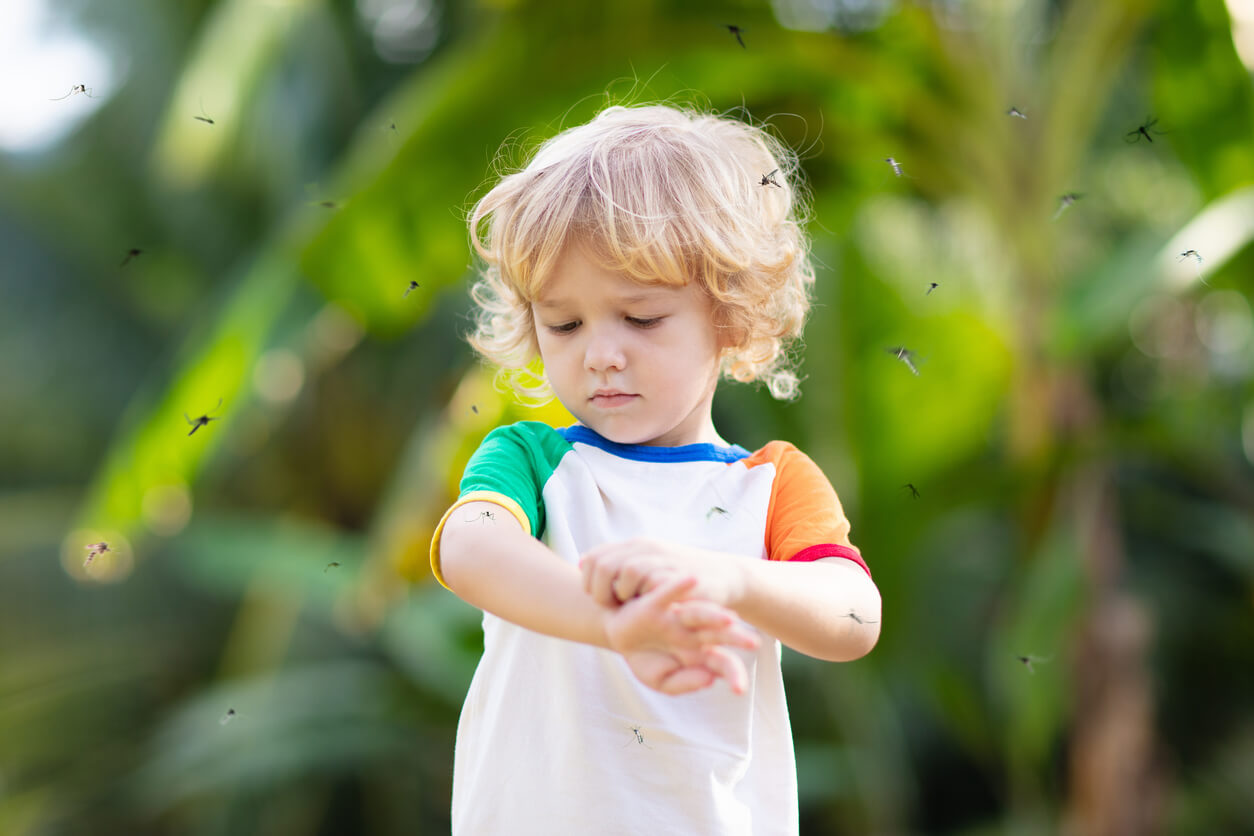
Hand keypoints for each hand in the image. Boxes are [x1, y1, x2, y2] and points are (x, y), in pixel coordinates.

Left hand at [581, 537, 746, 608]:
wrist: (724, 578)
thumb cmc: (681, 580)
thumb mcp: (647, 567)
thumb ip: (616, 564)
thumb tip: (582, 562)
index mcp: (634, 546)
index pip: (593, 558)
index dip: (588, 581)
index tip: (600, 599)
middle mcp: (646, 548)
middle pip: (604, 565)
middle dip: (601, 591)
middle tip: (613, 607)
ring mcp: (664, 560)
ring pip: (627, 572)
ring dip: (624, 595)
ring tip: (633, 606)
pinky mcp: (679, 575)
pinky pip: (653, 582)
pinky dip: (647, 597)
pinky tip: (650, 608)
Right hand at [605, 575, 758, 694]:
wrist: (619, 636)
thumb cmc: (644, 656)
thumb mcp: (661, 679)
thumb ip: (684, 683)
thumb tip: (709, 679)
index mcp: (699, 652)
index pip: (722, 663)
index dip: (733, 674)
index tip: (739, 689)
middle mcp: (692, 632)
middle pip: (717, 635)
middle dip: (735, 638)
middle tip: (754, 643)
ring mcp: (675, 617)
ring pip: (698, 614)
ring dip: (713, 615)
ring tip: (729, 618)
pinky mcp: (654, 605)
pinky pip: (667, 594)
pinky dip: (678, 586)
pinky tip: (692, 580)